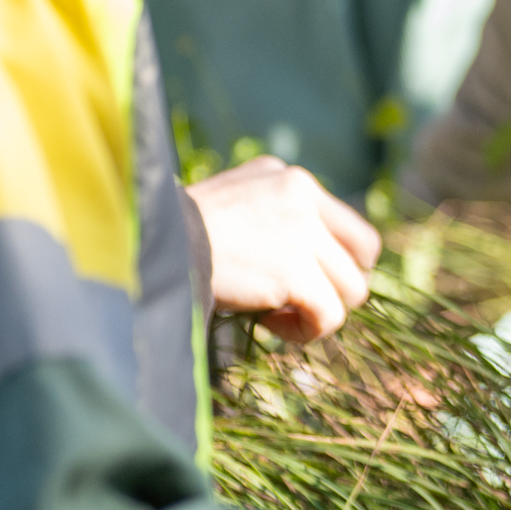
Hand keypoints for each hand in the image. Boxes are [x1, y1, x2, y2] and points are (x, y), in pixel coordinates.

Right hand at [188, 158, 378, 343]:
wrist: (148, 244)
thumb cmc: (176, 235)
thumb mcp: (233, 208)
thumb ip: (275, 221)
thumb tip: (309, 266)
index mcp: (289, 178)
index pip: (349, 226)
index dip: (335, 264)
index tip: (298, 281)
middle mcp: (303, 195)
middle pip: (363, 255)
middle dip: (336, 287)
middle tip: (297, 302)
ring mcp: (303, 231)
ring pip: (352, 289)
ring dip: (319, 311)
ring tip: (275, 315)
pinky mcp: (296, 269)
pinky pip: (330, 315)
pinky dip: (306, 331)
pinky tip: (270, 326)